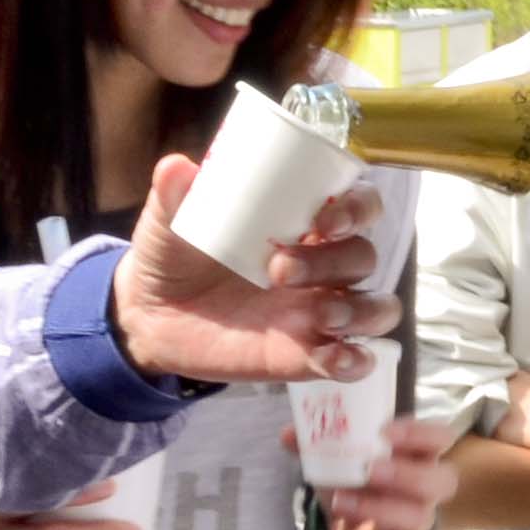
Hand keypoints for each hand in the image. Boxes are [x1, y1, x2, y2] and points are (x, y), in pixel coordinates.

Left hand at [104, 159, 398, 386]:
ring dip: (360, 311)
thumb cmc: (174, 255)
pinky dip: (356, 361)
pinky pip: (356, 360)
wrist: (152, 316)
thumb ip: (174, 196)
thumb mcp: (170, 223)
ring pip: (377, 308)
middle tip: (278, 269)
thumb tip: (175, 168)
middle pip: (364, 256)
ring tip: (320, 316)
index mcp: (303, 221)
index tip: (326, 218)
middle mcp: (323, 264)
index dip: (358, 208)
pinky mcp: (308, 355)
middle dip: (332, 261)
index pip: (359, 205)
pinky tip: (333, 359)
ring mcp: (321, 311)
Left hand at [312, 417, 457, 529]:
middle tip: (370, 470)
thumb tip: (288, 434)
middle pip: (441, 481)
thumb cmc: (353, 476)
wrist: (349, 517)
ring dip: (381, 509)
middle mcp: (426, 488)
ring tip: (343, 501)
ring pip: (420, 518)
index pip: (439, 438)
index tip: (384, 432)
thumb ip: (317, 442)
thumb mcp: (337, 455)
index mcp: (417, 454)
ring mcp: (419, 521)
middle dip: (406, 475)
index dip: (420, 433)